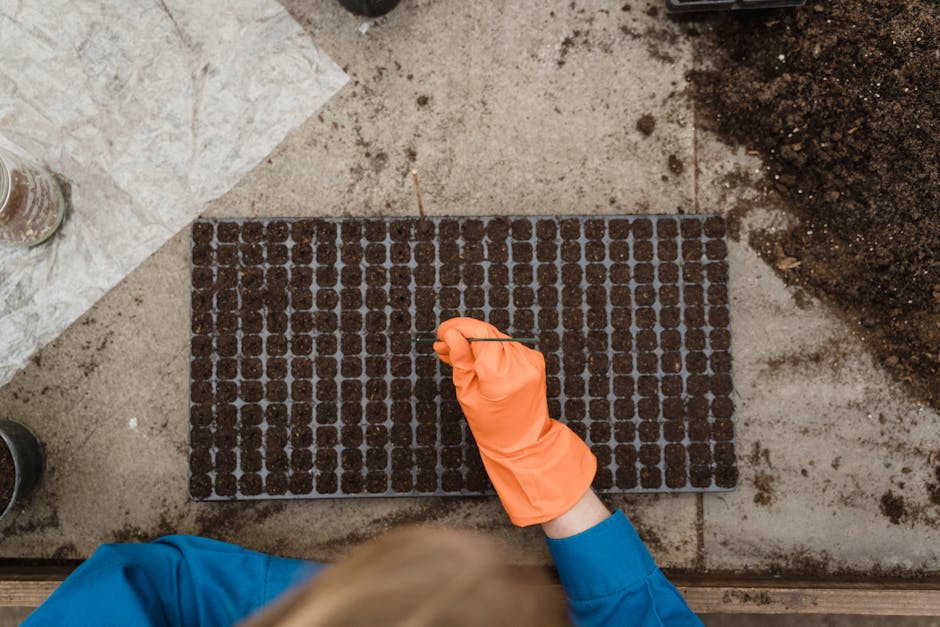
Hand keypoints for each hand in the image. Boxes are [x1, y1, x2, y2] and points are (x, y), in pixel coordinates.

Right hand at [434, 318, 595, 525]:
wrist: (523, 442)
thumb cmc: (491, 424)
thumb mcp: (467, 395)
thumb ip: (460, 361)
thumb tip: (450, 334)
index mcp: (503, 376)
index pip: (481, 334)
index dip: (459, 327)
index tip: (441, 331)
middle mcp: (522, 364)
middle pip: (488, 333)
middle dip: (463, 335)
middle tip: (441, 344)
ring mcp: (531, 361)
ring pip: (496, 338)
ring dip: (475, 342)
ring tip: (453, 354)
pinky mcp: (535, 360)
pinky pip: (507, 346)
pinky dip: (490, 349)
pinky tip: (475, 359)